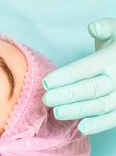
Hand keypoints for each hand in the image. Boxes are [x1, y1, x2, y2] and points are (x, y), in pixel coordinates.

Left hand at [42, 18, 115, 134]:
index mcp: (112, 58)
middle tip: (47, 99)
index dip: (66, 76)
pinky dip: (99, 125)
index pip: (87, 68)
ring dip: (78, 111)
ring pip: (100, 105)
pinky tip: (82, 128)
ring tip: (57, 113)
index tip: (46, 82)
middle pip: (91, 88)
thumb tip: (93, 26)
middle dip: (67, 95)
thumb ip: (105, 27)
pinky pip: (113, 118)